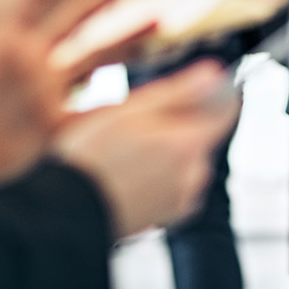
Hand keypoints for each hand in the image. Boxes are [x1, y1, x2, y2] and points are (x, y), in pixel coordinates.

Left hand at [0, 0, 152, 193]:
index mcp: (4, 46)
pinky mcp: (55, 126)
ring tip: (161, 21)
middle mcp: (32, 62)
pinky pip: (98, 112)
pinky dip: (125, 104)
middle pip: (76, 18)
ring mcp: (47, 92)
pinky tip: (156, 93)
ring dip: (126, 40)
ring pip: (96, 57)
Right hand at [53, 59, 240, 237]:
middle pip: (203, 134)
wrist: (62, 212)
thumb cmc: (88, 158)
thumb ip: (178, 91)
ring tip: (126, 150)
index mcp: (188, 144)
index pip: (226, 109)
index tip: (192, 89)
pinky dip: (161, 174)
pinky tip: (129, 172)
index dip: (213, 93)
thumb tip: (215, 73)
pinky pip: (176, 184)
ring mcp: (182, 198)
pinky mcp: (168, 216)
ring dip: (169, 150)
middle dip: (179, 123)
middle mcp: (194, 174)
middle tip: (137, 123)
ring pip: (188, 158)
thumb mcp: (129, 109)